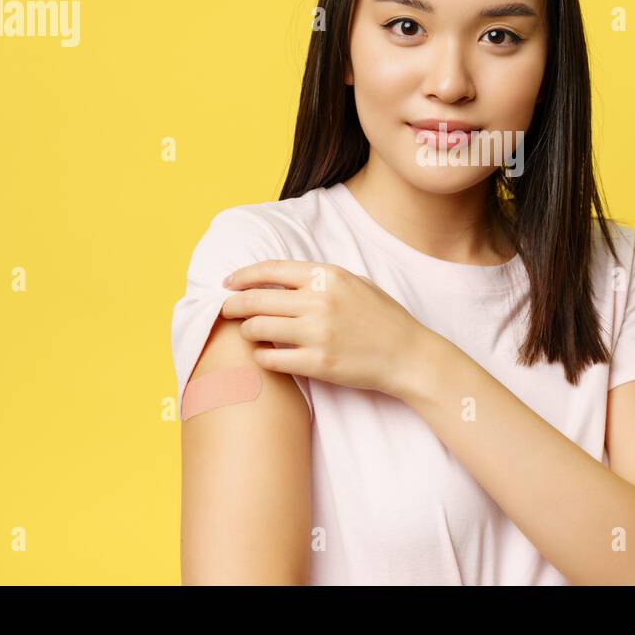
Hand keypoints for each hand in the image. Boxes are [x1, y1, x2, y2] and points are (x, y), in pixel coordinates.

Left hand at [219, 259, 439, 399]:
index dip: (242, 276)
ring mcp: (318, 334)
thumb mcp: (354, 283)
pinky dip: (262, 356)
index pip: (270, 270)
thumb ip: (317, 278)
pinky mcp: (318, 364)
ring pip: (257, 329)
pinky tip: (267, 355)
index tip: (228, 283)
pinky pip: (271, 359)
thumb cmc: (382, 318)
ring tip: (251, 334)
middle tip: (226, 310)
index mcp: (328, 276)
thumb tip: (276, 278)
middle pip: (256, 300)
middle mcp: (320, 301)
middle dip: (233, 305)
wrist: (408, 355)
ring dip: (248, 331)